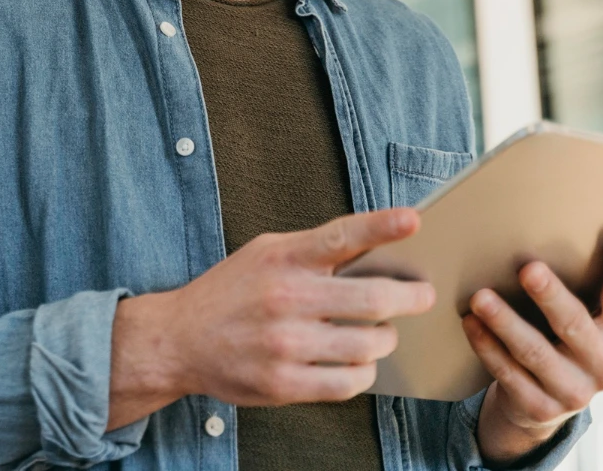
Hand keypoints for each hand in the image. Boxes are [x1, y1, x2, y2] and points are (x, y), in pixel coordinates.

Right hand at [108, 208, 434, 428]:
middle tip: (422, 295)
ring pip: (369, 345)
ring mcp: (285, 344)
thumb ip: (314, 252)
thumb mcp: (265, 254)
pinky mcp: (284, 383)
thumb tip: (379, 253)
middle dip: (411, 297)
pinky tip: (357, 362)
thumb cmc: (231, 293)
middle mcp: (285, 298)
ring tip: (380, 334)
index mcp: (282, 258)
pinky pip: (349, 382)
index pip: (340, 236)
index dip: (381, 226)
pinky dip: (363, 372)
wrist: (179, 339)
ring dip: (385, 339)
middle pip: (373, 298)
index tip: (414, 219)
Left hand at [463, 239, 602, 464]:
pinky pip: (508, 373)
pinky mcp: (541, 409)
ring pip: (535, 352)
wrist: (545, 400)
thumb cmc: (561, 337)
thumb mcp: (581, 318)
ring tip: (480, 297)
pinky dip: (487, 346)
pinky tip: (470, 324)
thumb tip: (542, 232)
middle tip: (527, 268)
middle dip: (550, 296)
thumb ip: (577, 288)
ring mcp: (575, 392)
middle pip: (574, 325)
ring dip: (505, 322)